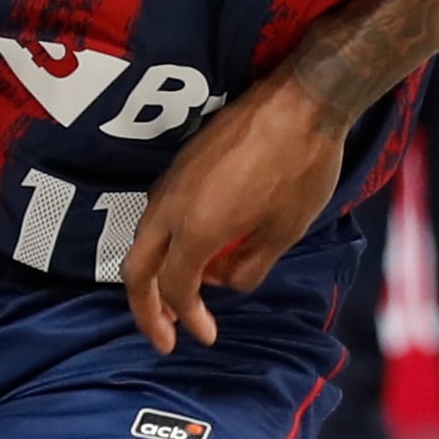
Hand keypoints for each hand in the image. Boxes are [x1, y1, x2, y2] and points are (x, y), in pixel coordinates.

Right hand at [121, 75, 347, 352]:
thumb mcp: (284, 231)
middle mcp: (172, 206)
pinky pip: (159, 215)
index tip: (206, 337)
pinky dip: (166, 245)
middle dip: (146, 310)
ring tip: (178, 303)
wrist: (301, 100)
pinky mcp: (181, 163)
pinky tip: (193, 254)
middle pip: (137, 269)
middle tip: (164, 338)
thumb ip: (249, 268)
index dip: (190, 319)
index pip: (177, 288)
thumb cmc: (300, 167)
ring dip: (154, 276)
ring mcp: (172, 180)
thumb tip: (225, 282)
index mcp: (196, 228)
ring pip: (143, 239)